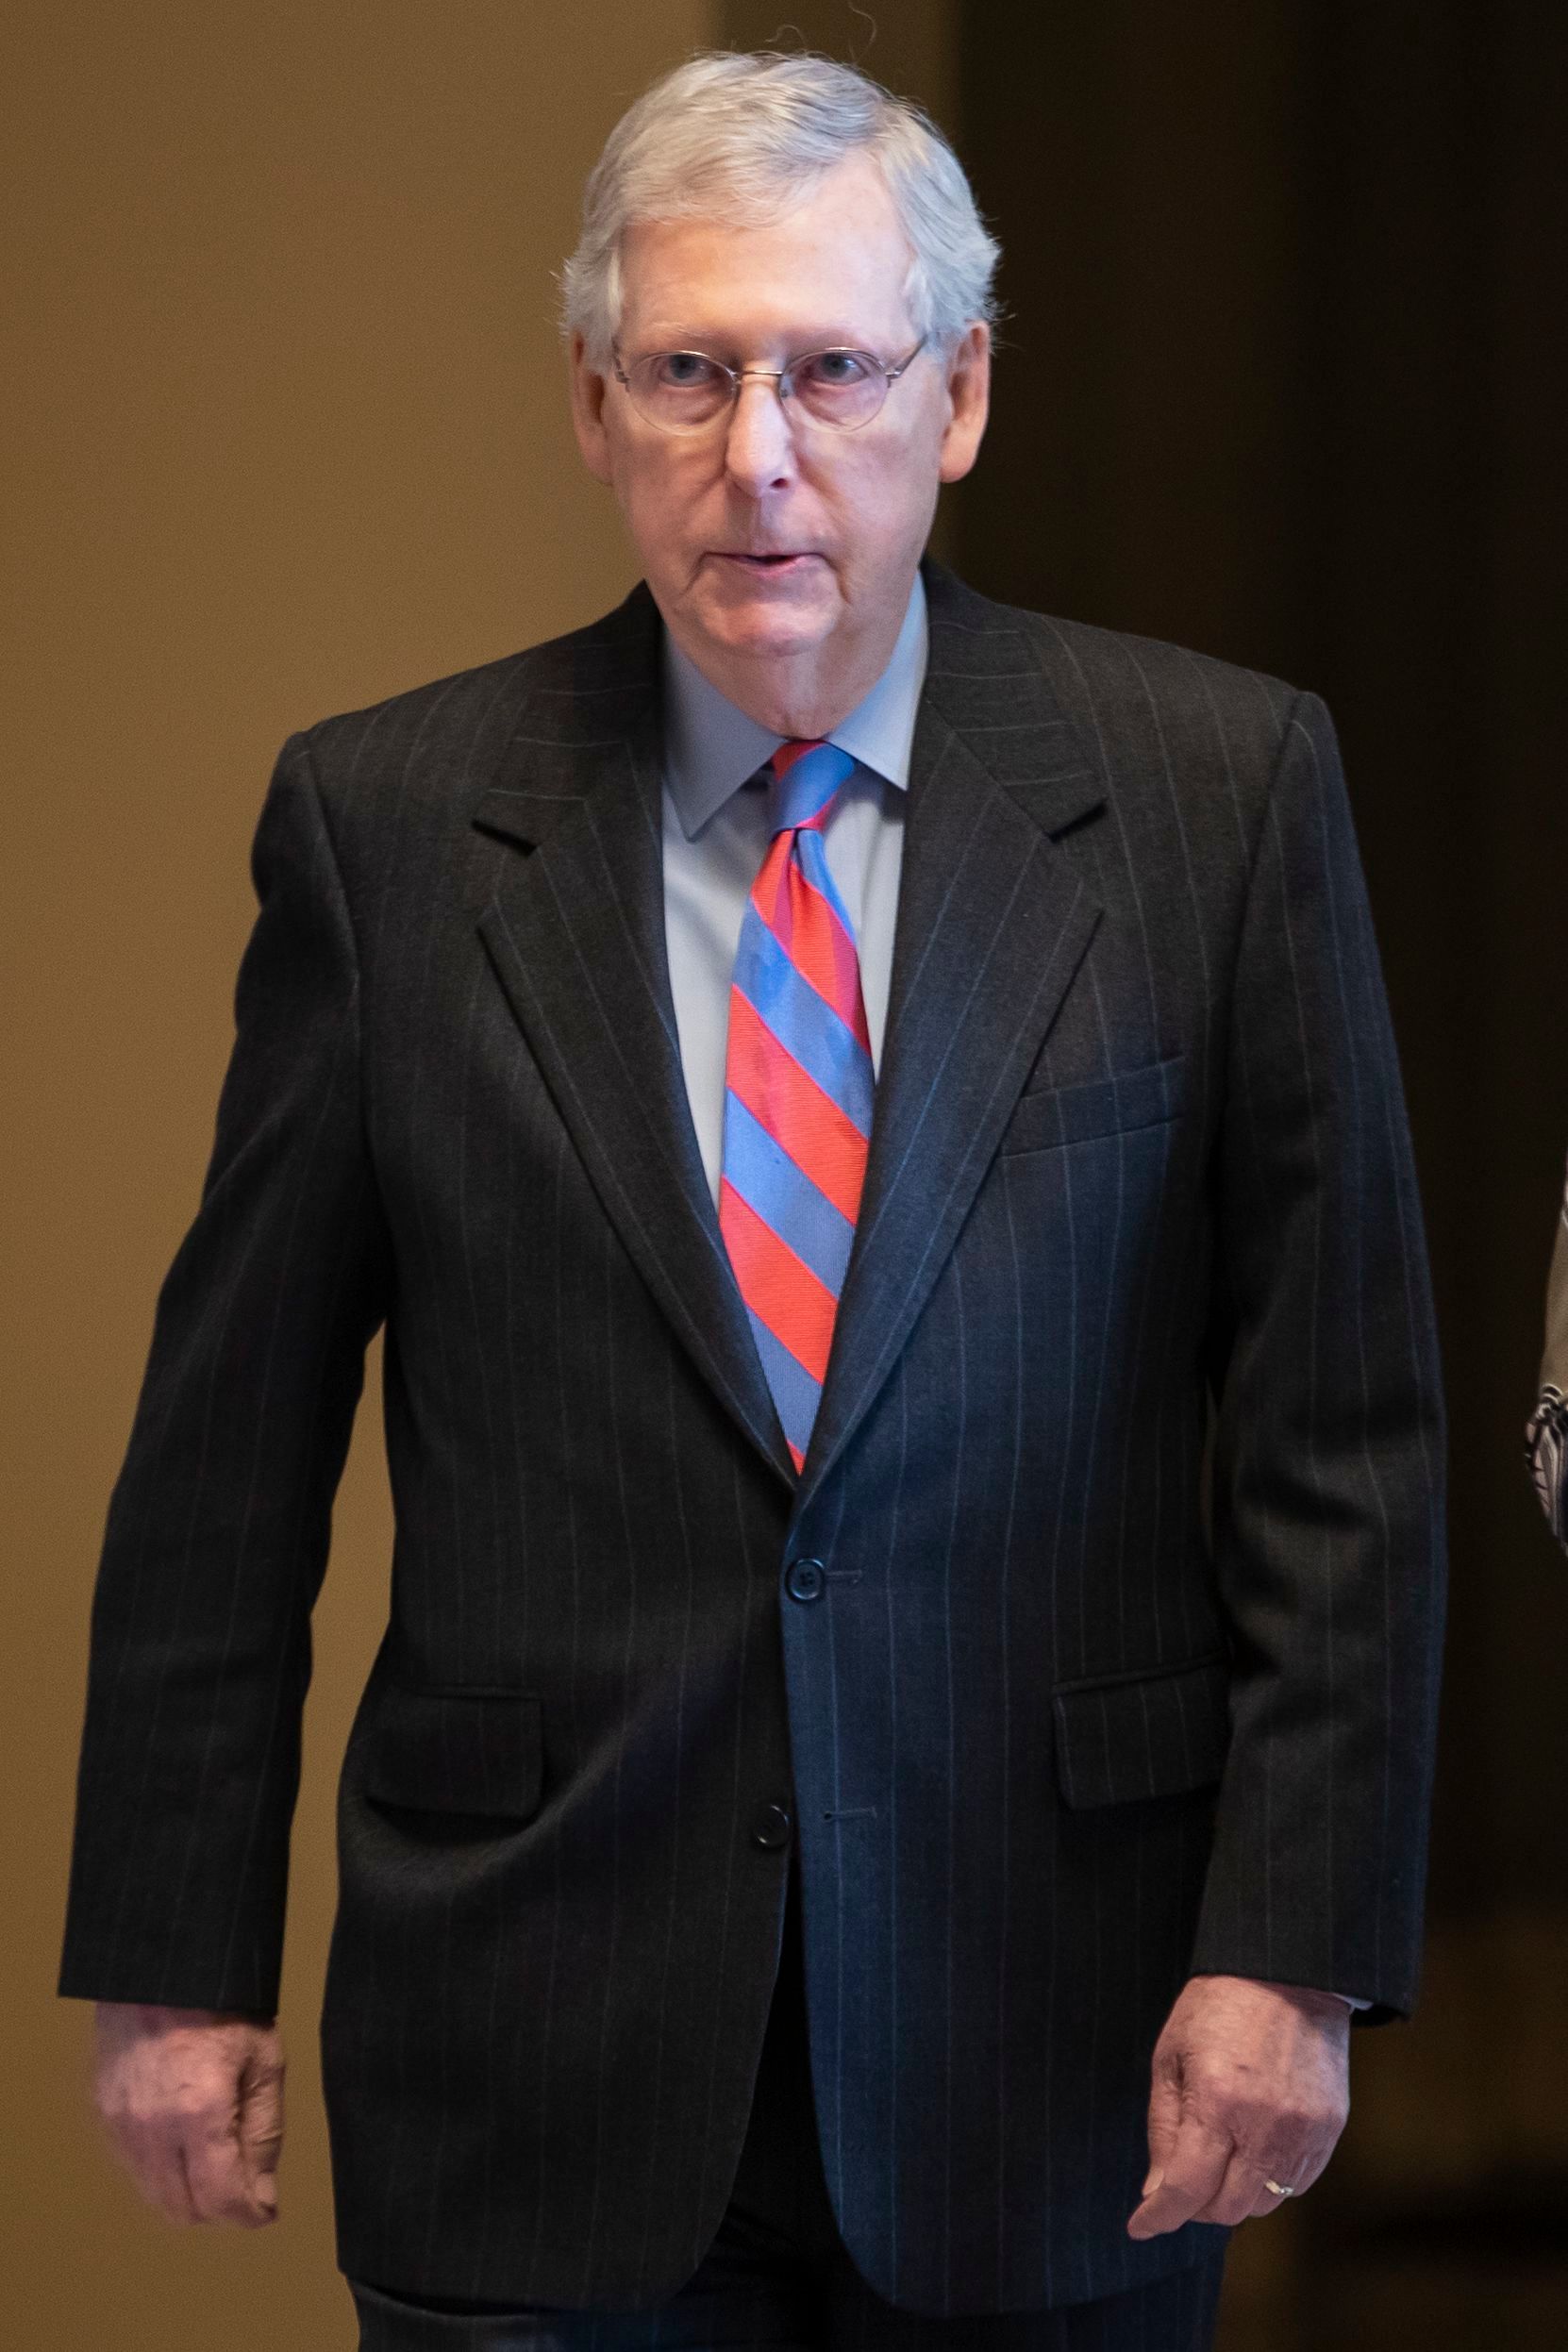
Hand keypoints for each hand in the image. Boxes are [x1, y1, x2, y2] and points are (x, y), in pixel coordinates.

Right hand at [92, 2003, 284, 2226]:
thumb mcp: (265, 2062)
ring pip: (154, 2195)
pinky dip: (162, 2170)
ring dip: (189, 2194)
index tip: (267, 2209)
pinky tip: (185, 2141)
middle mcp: (151, 2129)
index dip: (251, 2214)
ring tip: (218, 2161)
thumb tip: (262, 2197)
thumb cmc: (224, 2005)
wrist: (164, 1965)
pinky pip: (134, 2167)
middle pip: (184, 2210)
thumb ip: (265, 2135)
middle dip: (220, 2209)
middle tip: (245, 2184)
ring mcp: (120, 2124)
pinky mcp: (103, 2113)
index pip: (221, 2200)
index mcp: (199, 2114)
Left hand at [1126, 1974, 1349, 2238]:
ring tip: (1220, 2156)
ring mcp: (1304, 2133)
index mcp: (1217, 2102)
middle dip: (1196, 2203)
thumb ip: (1164, 2128)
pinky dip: (1269, 2181)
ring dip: (1234, 2194)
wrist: (1288, 1973)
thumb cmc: (1218, 2007)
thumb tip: (1156, 2191)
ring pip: (1264, 2204)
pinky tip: (1254, 2148)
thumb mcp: (1172, 2056)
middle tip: (1181, 2178)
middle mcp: (1264, 2126)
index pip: (1187, 2190)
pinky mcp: (1330, 2131)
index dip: (1159, 2216)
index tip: (1140, 2225)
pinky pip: (1297, 2185)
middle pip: (1227, 2208)